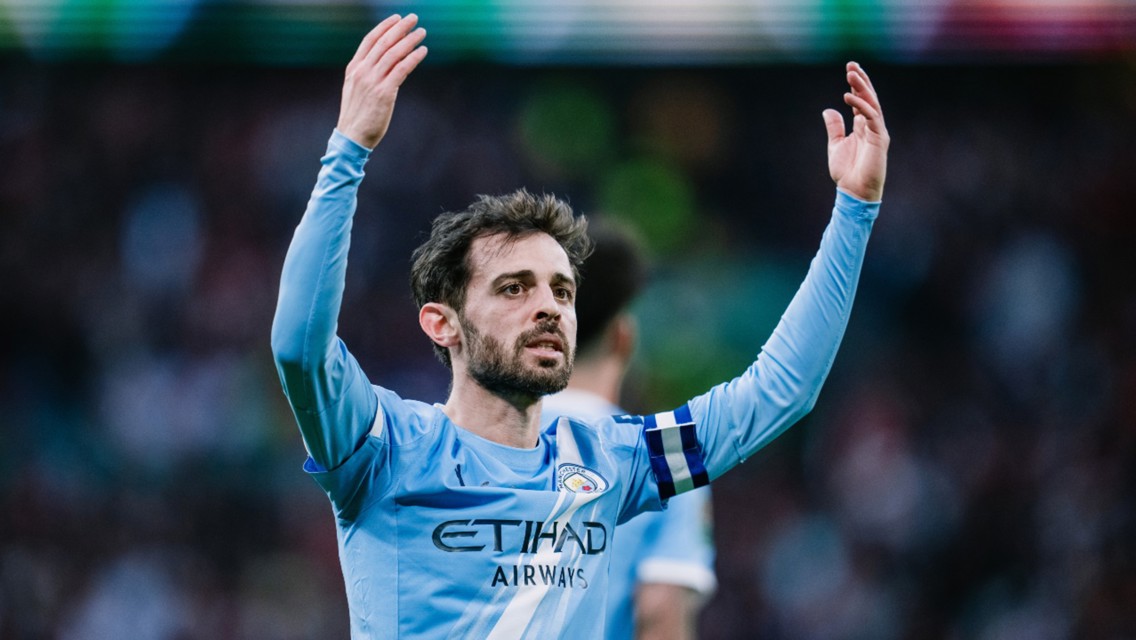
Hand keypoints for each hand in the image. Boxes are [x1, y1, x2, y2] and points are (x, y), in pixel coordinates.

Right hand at [336, 14, 427, 148]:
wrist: (352, 137)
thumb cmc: (357, 116)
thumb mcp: (356, 90)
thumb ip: (366, 75)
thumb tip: (384, 63)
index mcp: (354, 68)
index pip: (370, 40)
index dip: (384, 27)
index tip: (397, 18)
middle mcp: (362, 71)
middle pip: (384, 42)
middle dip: (400, 28)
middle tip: (414, 19)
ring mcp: (372, 81)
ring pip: (394, 53)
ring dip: (410, 40)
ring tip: (421, 33)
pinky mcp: (384, 93)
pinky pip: (402, 69)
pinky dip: (413, 58)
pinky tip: (422, 51)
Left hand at [822, 62, 888, 201]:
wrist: (854, 191)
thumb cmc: (847, 172)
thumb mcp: (835, 145)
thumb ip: (834, 128)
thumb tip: (828, 110)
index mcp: (863, 126)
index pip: (861, 100)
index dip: (856, 85)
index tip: (850, 69)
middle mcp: (872, 126)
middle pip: (869, 98)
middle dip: (861, 80)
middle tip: (852, 64)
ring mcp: (877, 131)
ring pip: (872, 103)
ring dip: (862, 87)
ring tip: (851, 73)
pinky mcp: (879, 139)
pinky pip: (872, 117)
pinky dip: (861, 105)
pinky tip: (849, 96)